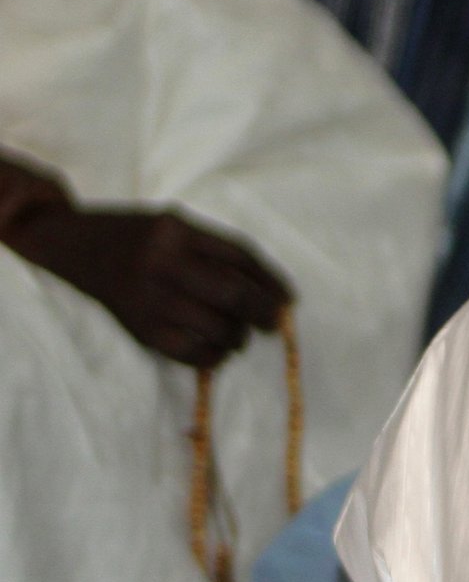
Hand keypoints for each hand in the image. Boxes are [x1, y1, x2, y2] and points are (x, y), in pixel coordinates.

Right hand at [3, 204, 291, 366]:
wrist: (68, 245)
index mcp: (176, 229)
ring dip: (239, 337)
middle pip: (232, 293)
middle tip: (272, 323)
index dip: (271, 281)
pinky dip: (213, 356)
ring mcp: (146, 296)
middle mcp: (160, 261)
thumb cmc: (135, 237)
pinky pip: (190, 351)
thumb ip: (217, 249)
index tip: (288, 300)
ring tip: (240, 336)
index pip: (240, 256)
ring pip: (216, 326)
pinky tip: (218, 349)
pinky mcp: (137, 327)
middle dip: (263, 313)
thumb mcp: (174, 225)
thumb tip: (274, 291)